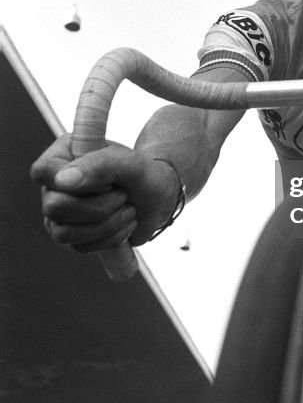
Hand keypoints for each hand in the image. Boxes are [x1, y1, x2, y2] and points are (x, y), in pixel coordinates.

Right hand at [31, 134, 179, 252]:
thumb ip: (100, 165)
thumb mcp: (131, 164)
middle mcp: (54, 184)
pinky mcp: (70, 235)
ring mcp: (58, 212)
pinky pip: (79, 247)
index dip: (79, 181)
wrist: (158, 197)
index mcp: (63, 155)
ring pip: (63, 233)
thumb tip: (62, 181)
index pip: (43, 171)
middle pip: (54, 207)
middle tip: (124, 196)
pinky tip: (125, 223)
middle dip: (99, 207)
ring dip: (107, 224)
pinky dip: (110, 238)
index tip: (109, 180)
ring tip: (128, 209)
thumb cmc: (144, 174)